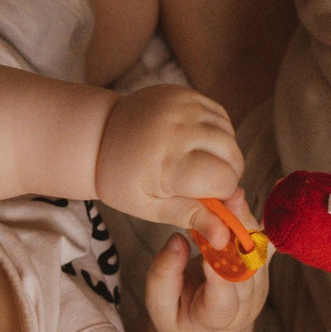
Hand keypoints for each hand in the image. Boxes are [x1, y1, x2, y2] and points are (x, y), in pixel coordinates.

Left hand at [92, 84, 241, 227]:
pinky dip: (218, 132)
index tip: (206, 199)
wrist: (97, 135)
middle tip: (203, 183)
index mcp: (167, 162)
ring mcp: (181, 106)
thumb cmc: (122, 179)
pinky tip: (198, 144)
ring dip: (225, 153)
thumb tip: (225, 238)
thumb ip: (190, 217)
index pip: (224, 181)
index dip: (222, 195)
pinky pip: (220, 115)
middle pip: (233, 156)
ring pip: (229, 135)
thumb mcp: (150, 207)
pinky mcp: (183, 93)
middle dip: (227, 174)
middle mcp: (177, 129)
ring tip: (199, 163)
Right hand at [145, 193, 268, 331]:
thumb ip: (163, 276)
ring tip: (232, 195)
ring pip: (258, 254)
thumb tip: (176, 239)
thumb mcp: (158, 305)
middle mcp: (246, 306)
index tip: (211, 241)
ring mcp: (260, 289)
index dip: (220, 270)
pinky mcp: (263, 271)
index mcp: (217, 320)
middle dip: (236, 234)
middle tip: (226, 202)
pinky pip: (266, 244)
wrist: (203, 331)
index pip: (223, 298)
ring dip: (246, 222)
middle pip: (247, 270)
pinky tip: (258, 198)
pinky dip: (263, 221)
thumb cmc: (176, 317)